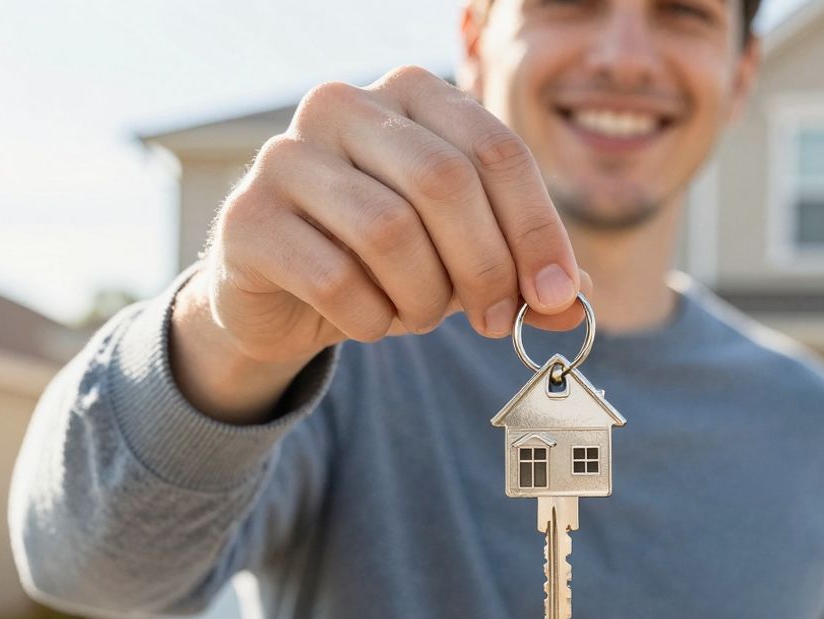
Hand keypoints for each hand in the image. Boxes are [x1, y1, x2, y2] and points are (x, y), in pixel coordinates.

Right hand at [192, 65, 588, 368]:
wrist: (283, 297)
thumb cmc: (387, 262)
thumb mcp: (467, 260)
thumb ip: (524, 274)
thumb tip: (578, 303)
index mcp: (410, 94)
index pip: (495, 149)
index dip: (536, 229)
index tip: (557, 295)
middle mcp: (342, 104)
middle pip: (444, 182)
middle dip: (485, 266)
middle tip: (498, 321)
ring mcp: (285, 155)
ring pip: (389, 231)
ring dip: (424, 296)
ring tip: (420, 315)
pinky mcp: (245, 218)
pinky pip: (335, 279)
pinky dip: (370, 318)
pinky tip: (369, 321)